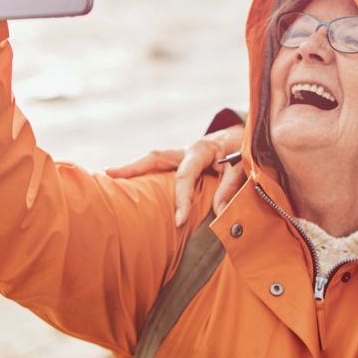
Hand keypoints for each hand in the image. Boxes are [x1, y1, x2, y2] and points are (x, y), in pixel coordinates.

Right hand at [105, 125, 245, 226]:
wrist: (247, 136)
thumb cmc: (245, 151)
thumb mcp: (243, 167)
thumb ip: (230, 188)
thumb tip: (218, 214)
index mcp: (202, 150)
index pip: (185, 176)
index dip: (181, 199)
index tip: (179, 221)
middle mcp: (187, 150)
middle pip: (156, 157)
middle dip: (133, 167)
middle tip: (109, 174)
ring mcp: (182, 154)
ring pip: (154, 160)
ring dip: (134, 169)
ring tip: (110, 177)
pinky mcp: (182, 161)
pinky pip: (161, 166)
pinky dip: (146, 173)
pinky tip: (131, 185)